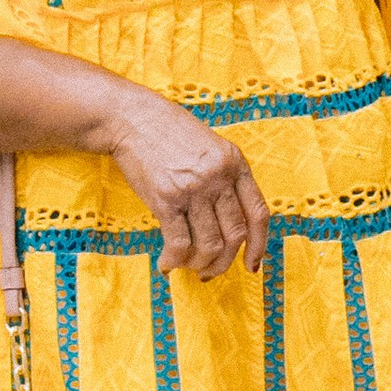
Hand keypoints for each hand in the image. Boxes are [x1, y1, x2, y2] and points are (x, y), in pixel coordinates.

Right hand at [101, 91, 269, 279]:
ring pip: (210, 245)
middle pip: (235, 235)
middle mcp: (219, 177)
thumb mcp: (210, 147)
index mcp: (235, 163)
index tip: (252, 265)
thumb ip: (225, 177)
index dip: (258, 246)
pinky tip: (167, 265)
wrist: (132, 118)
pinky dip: (174, 261)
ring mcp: (194, 189)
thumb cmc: (169, 132)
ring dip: (199, 265)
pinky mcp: (166, 199)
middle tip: (209, 272)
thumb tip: (229, 222)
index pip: (258, 214)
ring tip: (187, 267)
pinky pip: (179, 243)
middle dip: (223, 263)